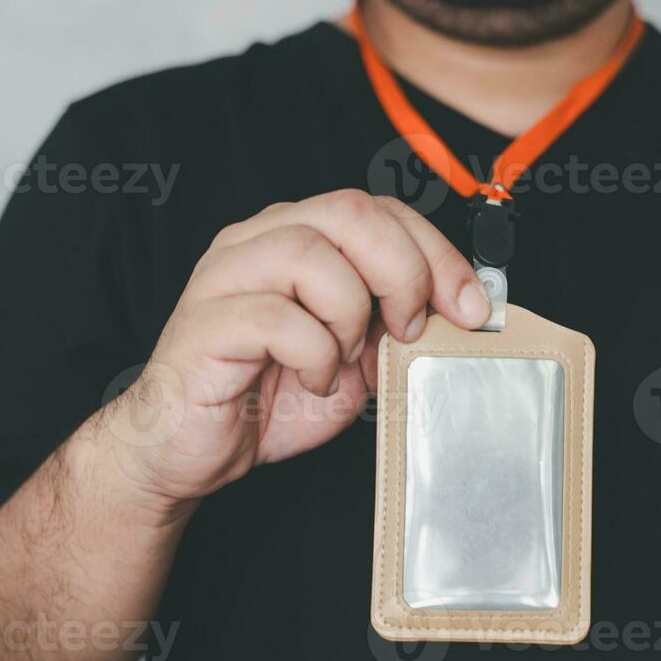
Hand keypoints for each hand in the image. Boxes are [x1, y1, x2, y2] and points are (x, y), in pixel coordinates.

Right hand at [101, 189, 491, 507]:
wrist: (189, 451)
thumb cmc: (267, 398)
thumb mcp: (354, 358)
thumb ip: (392, 324)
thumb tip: (456, 308)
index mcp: (295, 236)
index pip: (378, 210)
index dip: (436, 252)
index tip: (470, 306)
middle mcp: (257, 241)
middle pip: (349, 212)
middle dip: (404, 271)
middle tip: (409, 328)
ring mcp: (225, 277)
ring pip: (311, 254)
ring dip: (350, 316)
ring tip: (343, 360)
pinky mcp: (204, 323)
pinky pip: (279, 318)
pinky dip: (314, 356)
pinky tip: (310, 382)